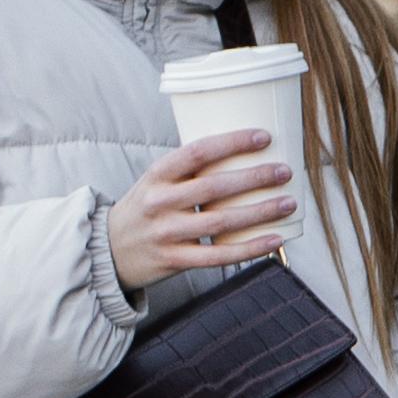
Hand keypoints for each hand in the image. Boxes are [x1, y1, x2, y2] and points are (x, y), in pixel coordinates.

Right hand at [108, 130, 295, 294]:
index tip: (263, 136)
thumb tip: (242, 152)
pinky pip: (219, 256)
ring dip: (260, 212)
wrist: (110, 251)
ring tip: (288, 202)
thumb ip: (189, 172)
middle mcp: (159, 202)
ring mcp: (166, 233)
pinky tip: (275, 239)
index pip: (196, 152)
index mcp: (156, 175)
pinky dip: (250, 248)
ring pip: (221, 222)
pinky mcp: (175, 260)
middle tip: (284, 171)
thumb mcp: (156, 183)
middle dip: (254, 177)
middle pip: (213, 187)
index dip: (231, 142)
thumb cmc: (145, 210)